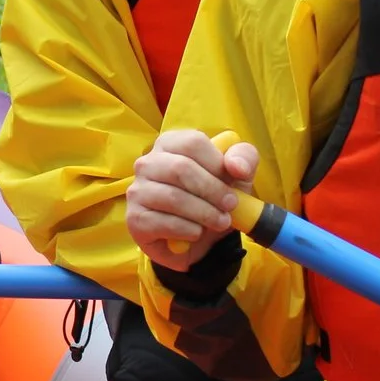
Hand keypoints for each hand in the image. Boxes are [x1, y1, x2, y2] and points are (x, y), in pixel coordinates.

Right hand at [128, 131, 260, 271]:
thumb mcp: (237, 176)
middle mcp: (147, 163)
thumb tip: (236, 167)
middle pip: (181, 168)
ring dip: (204, 213)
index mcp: (170, 144)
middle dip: (213, 190)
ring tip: (221, 222)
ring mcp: (137, 191)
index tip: (236, 180)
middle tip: (231, 206)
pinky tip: (197, 233)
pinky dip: (189, 230)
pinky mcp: (135, 219)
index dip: (217, 163)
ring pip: (173, 197)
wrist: (199, 238)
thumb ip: (244, 159)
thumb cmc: (214, 198)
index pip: (192, 142)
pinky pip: (164, 223)